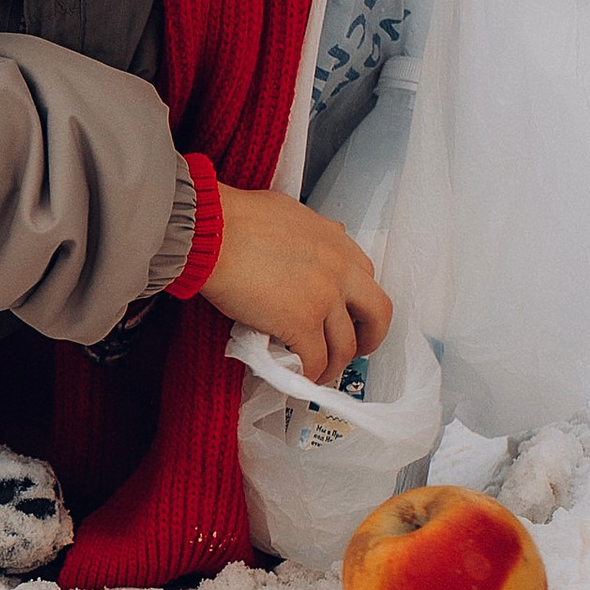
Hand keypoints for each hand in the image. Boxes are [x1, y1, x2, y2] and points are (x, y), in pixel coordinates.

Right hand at [202, 183, 392, 385]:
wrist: (211, 231)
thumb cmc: (233, 219)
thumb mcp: (287, 213)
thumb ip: (308, 234)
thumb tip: (306, 243)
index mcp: (336, 242)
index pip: (367, 278)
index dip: (358, 303)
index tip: (347, 314)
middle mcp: (340, 271)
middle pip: (377, 314)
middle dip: (368, 338)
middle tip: (352, 349)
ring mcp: (324, 300)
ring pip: (346, 346)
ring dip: (333, 364)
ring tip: (318, 370)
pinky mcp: (302, 324)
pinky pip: (316, 361)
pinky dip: (310, 375)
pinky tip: (299, 376)